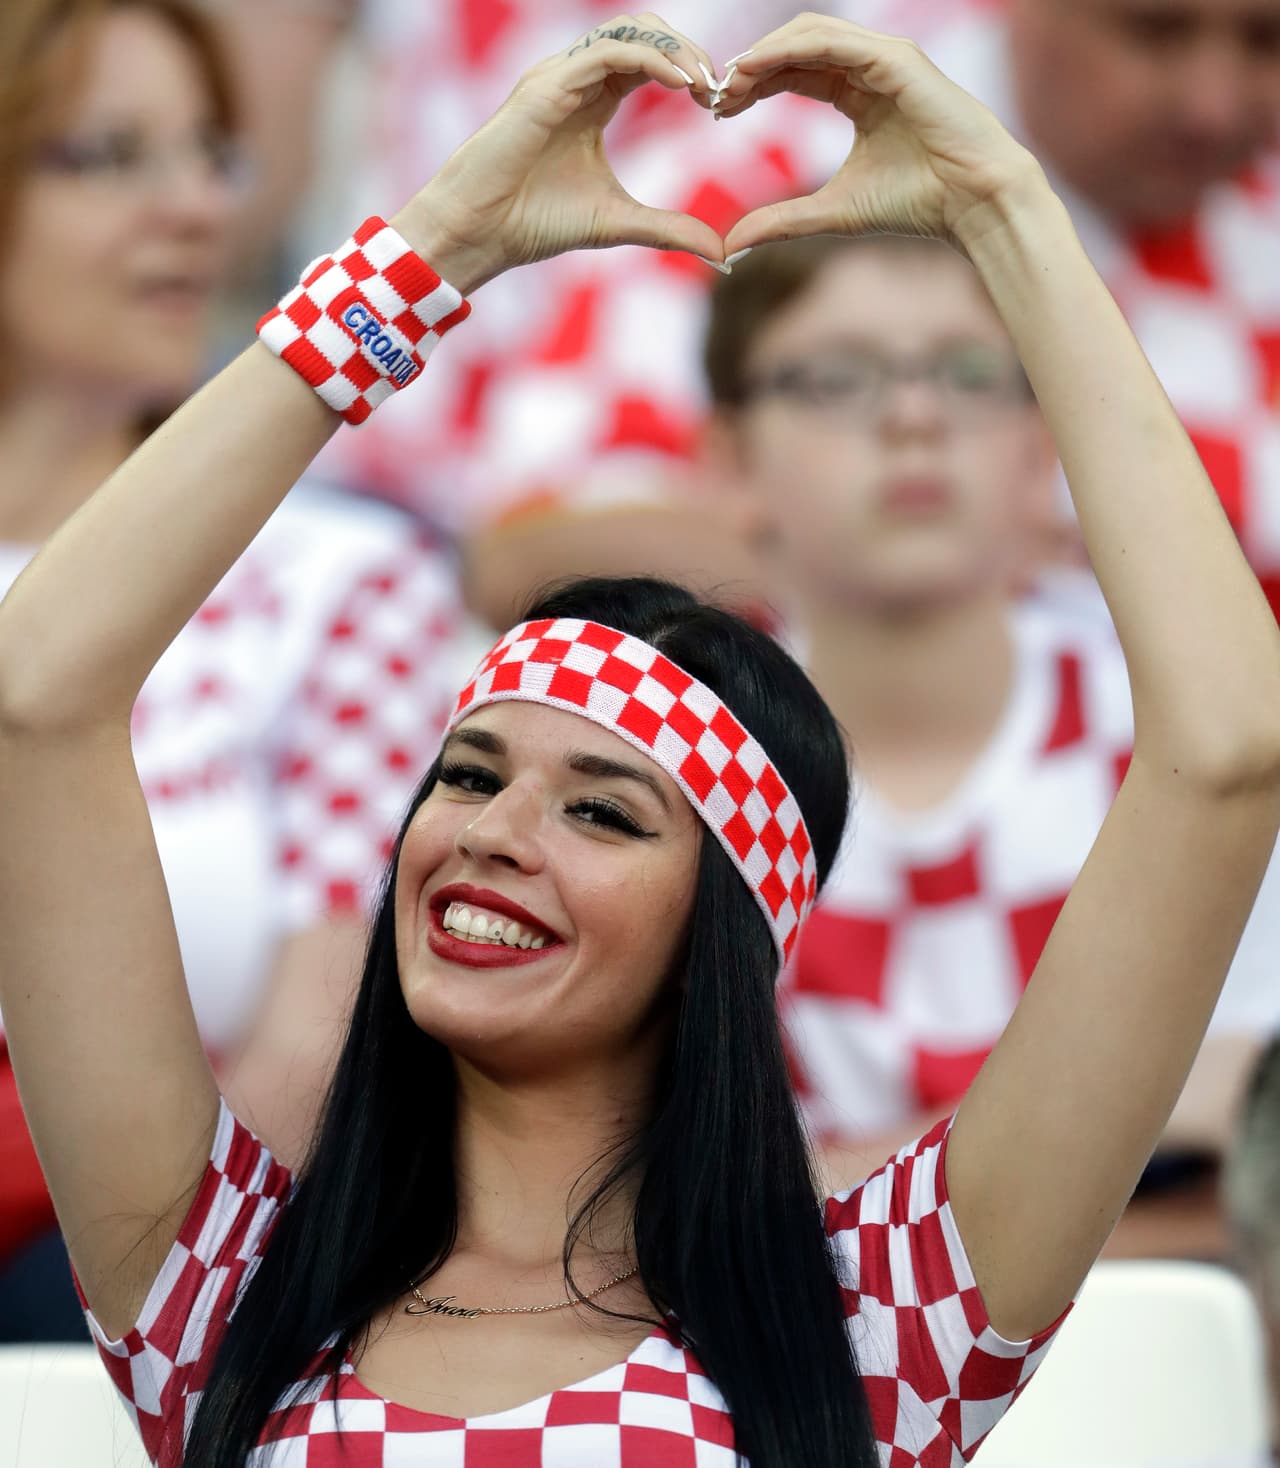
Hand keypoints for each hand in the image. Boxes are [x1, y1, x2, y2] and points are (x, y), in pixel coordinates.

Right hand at [394, 14, 723, 292]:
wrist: (479, 233)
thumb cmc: (533, 223)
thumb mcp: (617, 223)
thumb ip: (669, 230)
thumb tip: (721, 252)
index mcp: (592, 100)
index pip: (650, 59)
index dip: (690, 70)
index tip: (719, 105)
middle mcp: (576, 79)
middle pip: (644, 32)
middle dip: (689, 51)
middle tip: (720, 89)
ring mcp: (558, 76)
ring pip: (628, 31)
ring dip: (676, 50)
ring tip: (706, 85)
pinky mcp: (546, 86)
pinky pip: (607, 52)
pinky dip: (650, 60)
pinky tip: (681, 85)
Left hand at [716, 14, 1046, 254]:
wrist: (970, 202)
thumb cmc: (915, 204)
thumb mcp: (831, 211)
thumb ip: (781, 220)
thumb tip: (731, 244)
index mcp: (857, 93)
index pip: (794, 72)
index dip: (753, 86)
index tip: (719, 112)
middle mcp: (869, 67)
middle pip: (795, 47)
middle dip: (751, 67)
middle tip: (715, 97)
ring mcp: (884, 57)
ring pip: (810, 34)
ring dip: (764, 53)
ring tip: (730, 83)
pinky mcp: (896, 58)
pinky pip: (832, 41)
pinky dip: (789, 49)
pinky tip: (756, 69)